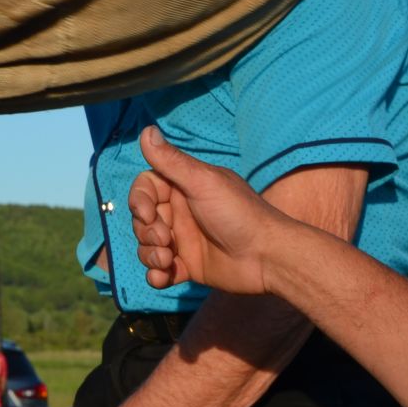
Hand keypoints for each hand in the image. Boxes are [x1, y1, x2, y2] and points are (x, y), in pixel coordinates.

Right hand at [129, 125, 286, 294]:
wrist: (268, 256)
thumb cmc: (239, 213)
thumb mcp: (203, 182)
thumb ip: (171, 161)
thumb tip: (146, 129)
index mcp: (184, 187)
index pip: (145, 188)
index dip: (139, 200)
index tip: (147, 214)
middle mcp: (181, 212)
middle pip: (142, 219)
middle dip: (146, 231)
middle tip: (165, 239)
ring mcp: (183, 240)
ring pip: (147, 245)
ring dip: (149, 254)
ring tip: (167, 260)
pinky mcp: (188, 266)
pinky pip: (159, 270)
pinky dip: (156, 275)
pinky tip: (164, 277)